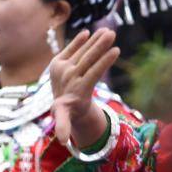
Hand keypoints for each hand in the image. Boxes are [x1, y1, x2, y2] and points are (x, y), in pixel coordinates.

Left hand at [50, 28, 118, 148]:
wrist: (55, 98)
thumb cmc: (67, 109)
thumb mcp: (64, 117)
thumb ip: (63, 125)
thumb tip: (61, 141)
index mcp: (75, 86)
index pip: (92, 72)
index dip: (104, 62)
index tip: (117, 51)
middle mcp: (67, 74)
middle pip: (87, 59)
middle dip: (99, 46)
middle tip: (112, 34)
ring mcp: (63, 66)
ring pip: (81, 52)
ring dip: (94, 40)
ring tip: (108, 30)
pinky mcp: (58, 60)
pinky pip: (71, 48)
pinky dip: (78, 41)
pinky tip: (88, 32)